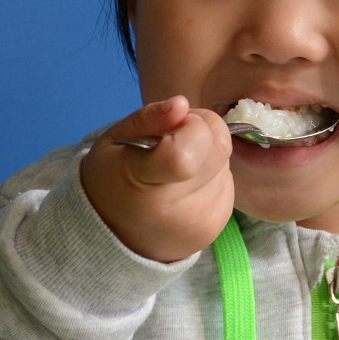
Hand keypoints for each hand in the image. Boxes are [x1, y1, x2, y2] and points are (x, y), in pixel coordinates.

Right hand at [80, 96, 234, 262]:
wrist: (112, 236)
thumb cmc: (111, 179)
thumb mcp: (117, 139)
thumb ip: (150, 118)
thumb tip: (182, 103)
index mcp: (142, 182)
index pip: (185, 154)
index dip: (191, 126)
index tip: (174, 125)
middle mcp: (174, 210)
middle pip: (220, 149)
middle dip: (204, 131)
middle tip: (176, 138)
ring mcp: (198, 223)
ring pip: (226, 164)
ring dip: (207, 157)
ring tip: (176, 169)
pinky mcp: (214, 229)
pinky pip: (228, 184)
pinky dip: (211, 177)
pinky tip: (186, 186)